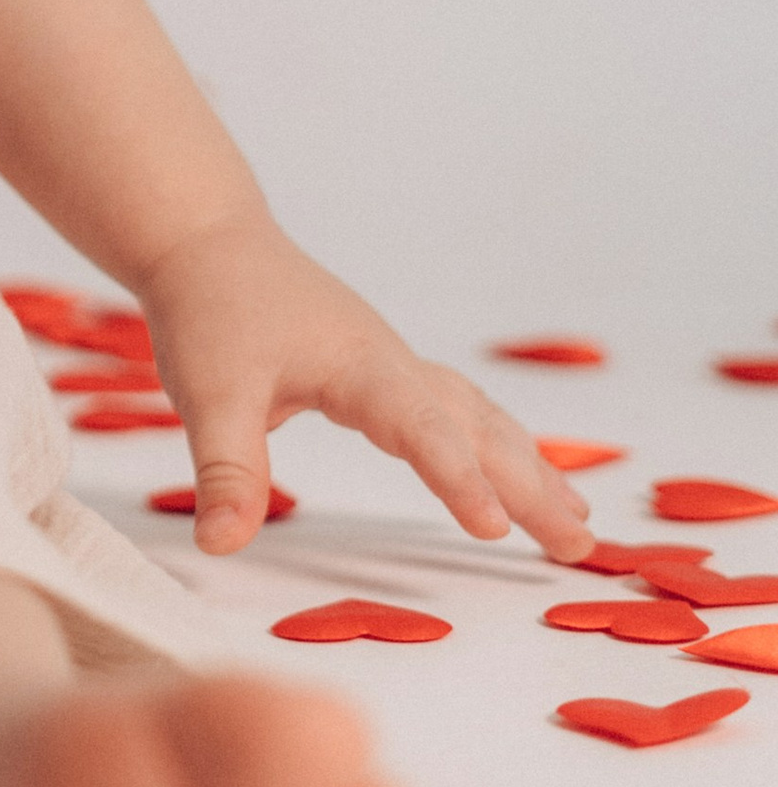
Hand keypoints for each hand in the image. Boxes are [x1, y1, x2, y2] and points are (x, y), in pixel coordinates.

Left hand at [128, 217, 594, 563]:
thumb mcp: (206, 392)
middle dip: (530, 487)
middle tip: (581, 546)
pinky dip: (498, 444)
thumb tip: (222, 545)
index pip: (419, 428)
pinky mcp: (384, 372)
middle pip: (476, 427)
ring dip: (528, 468)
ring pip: (478, 417)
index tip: (493, 527)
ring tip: (575, 521)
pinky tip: (519, 471)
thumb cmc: (210, 308)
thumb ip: (225, 470)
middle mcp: (392, 363)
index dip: (456, 477)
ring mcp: (394, 365)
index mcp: (358, 366)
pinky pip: (459, 411)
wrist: (207, 240)